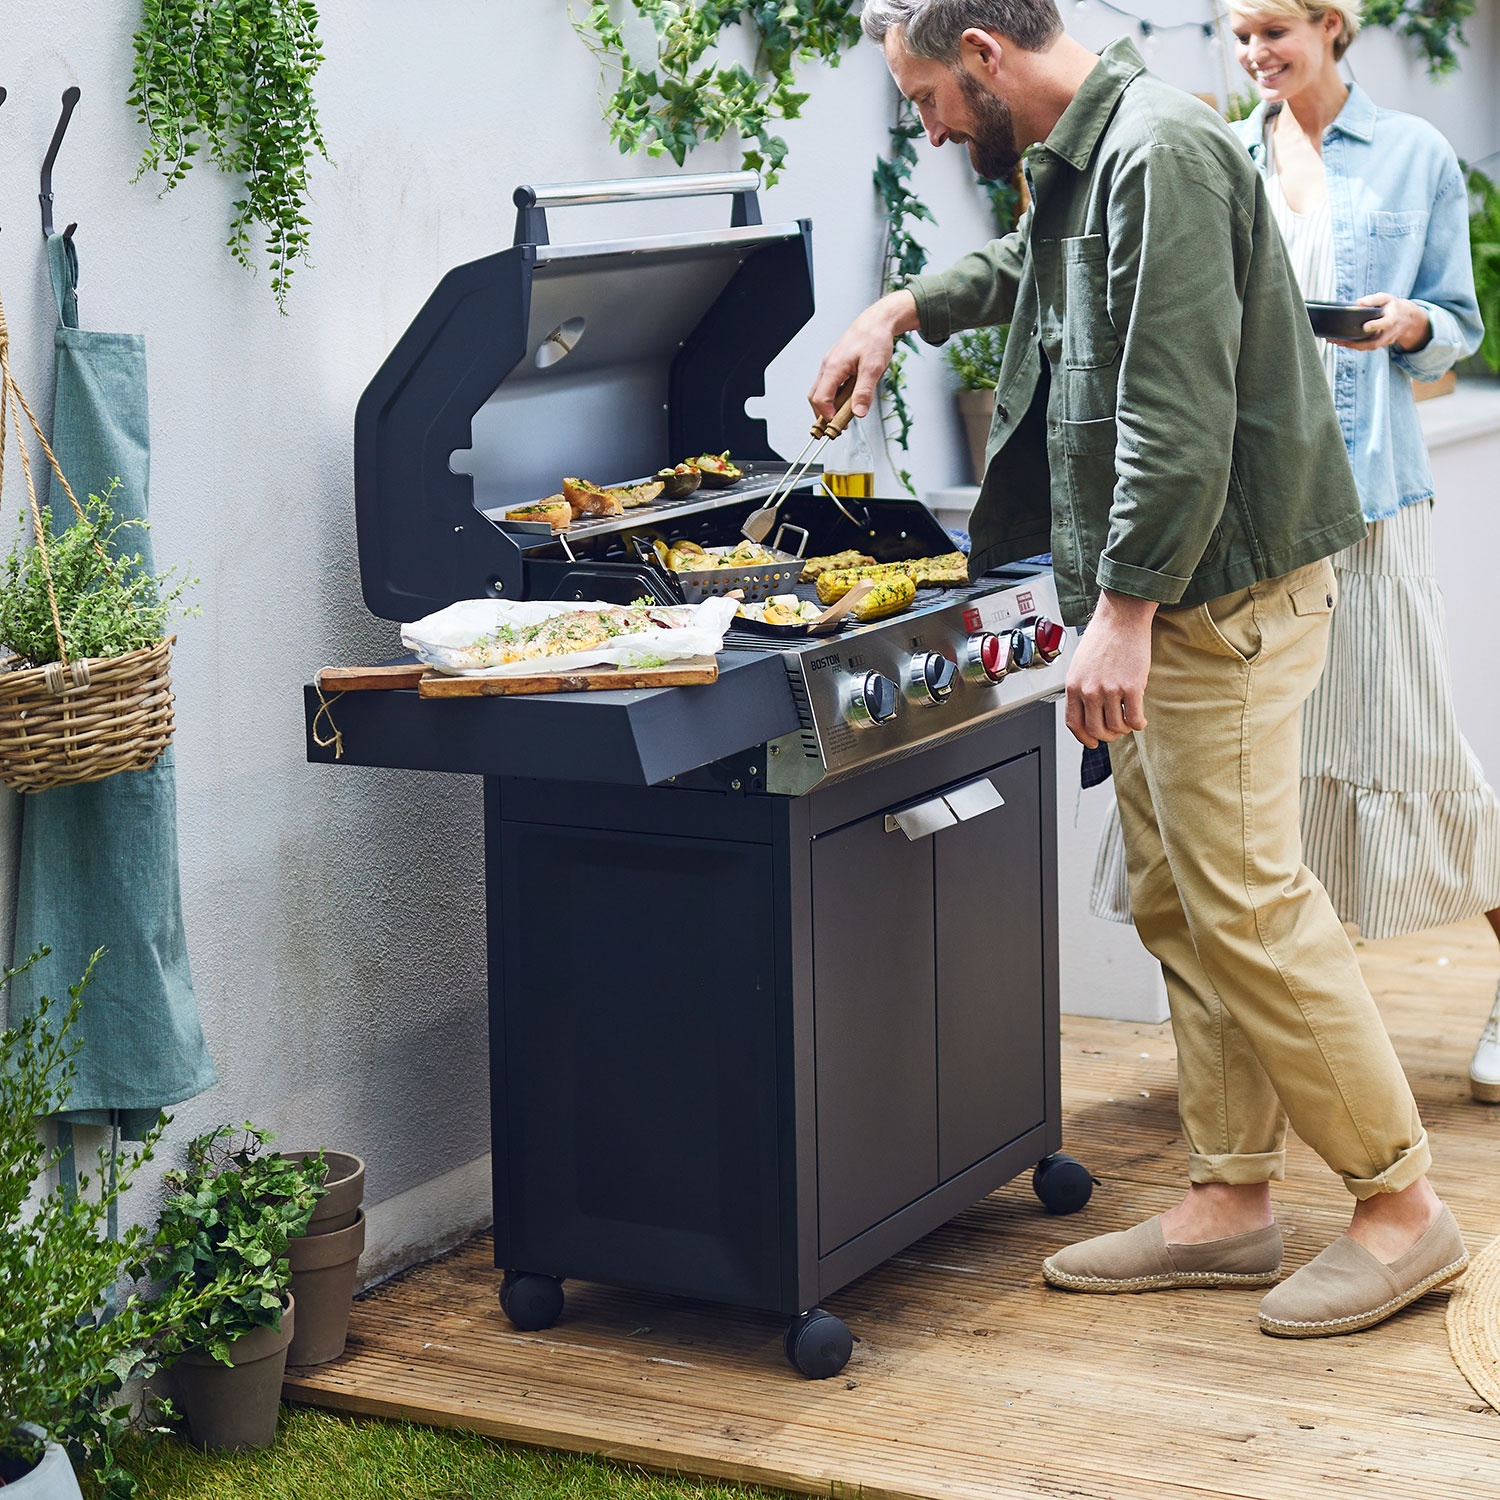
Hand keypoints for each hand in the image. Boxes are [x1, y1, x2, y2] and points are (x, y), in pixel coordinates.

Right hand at [808, 290, 919, 420]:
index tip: (840, 426)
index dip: (828, 416)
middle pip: (815, 398)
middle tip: (838, 426)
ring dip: (829, 406)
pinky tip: (848, 399)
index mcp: (834, 367)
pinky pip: (829, 385)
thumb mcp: (873, 368)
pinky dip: (834, 397)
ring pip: (820, 391)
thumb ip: (864, 392)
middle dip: (824, 415)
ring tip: (845, 415)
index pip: (821, 399)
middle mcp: (828, 366)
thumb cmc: (875, 339)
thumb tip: (858, 413)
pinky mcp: (836, 365)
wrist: (877, 322)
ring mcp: (830, 366)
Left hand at [1065, 590, 1156, 748]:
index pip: (1074, 723)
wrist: (1121, 618)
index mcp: (1074, 686)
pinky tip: (1141, 719)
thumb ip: (1081, 689)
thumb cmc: (1102, 638)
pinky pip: (1135, 719)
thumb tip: (1087, 712)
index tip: (1092, 741)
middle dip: (1108, 735)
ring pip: (1117, 727)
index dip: (1084, 737)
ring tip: (1129, 720)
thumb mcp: (1080, 665)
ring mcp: (1110, 690)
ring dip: (1125, 729)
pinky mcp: (1132, 687)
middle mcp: (1089, 690)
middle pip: (1096, 730)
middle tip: (1116, 730)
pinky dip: (1139, 724)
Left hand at [1329, 293, 1431, 352]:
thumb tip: (1359, 302)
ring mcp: (1384, 341)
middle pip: (1374, 342)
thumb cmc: (1392, 306)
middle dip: (1356, 343)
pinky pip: (1365, 347)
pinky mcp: (1379, 345)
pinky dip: (1352, 345)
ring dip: (1351, 346)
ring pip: (1368, 347)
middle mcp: (1389, 333)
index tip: (1365, 327)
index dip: (1376, 325)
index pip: (1386, 323)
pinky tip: (1340, 341)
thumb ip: (1374, 299)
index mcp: (1392, 318)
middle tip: (1339, 340)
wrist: (1406, 319)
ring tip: (1334, 341)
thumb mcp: (1386, 298)